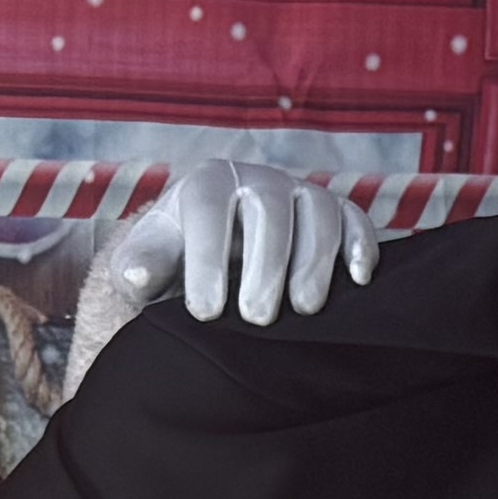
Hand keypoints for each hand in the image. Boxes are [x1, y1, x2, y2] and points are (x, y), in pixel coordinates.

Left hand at [152, 160, 375, 326]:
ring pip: (318, 213)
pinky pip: (355, 219)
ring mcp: (301, 194)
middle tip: (257, 317)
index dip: (207, 259)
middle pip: (269, 210)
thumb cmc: (176, 262)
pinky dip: (361, 245)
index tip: (205, 312)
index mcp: (207, 184)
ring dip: (316, 260)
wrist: (213, 254)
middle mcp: (258, 180)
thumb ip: (138, 267)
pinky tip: (358, 280)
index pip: (208, 210)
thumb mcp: (148, 264)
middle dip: (266, 264)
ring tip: (304, 308)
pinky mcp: (336, 213)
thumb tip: (136, 275)